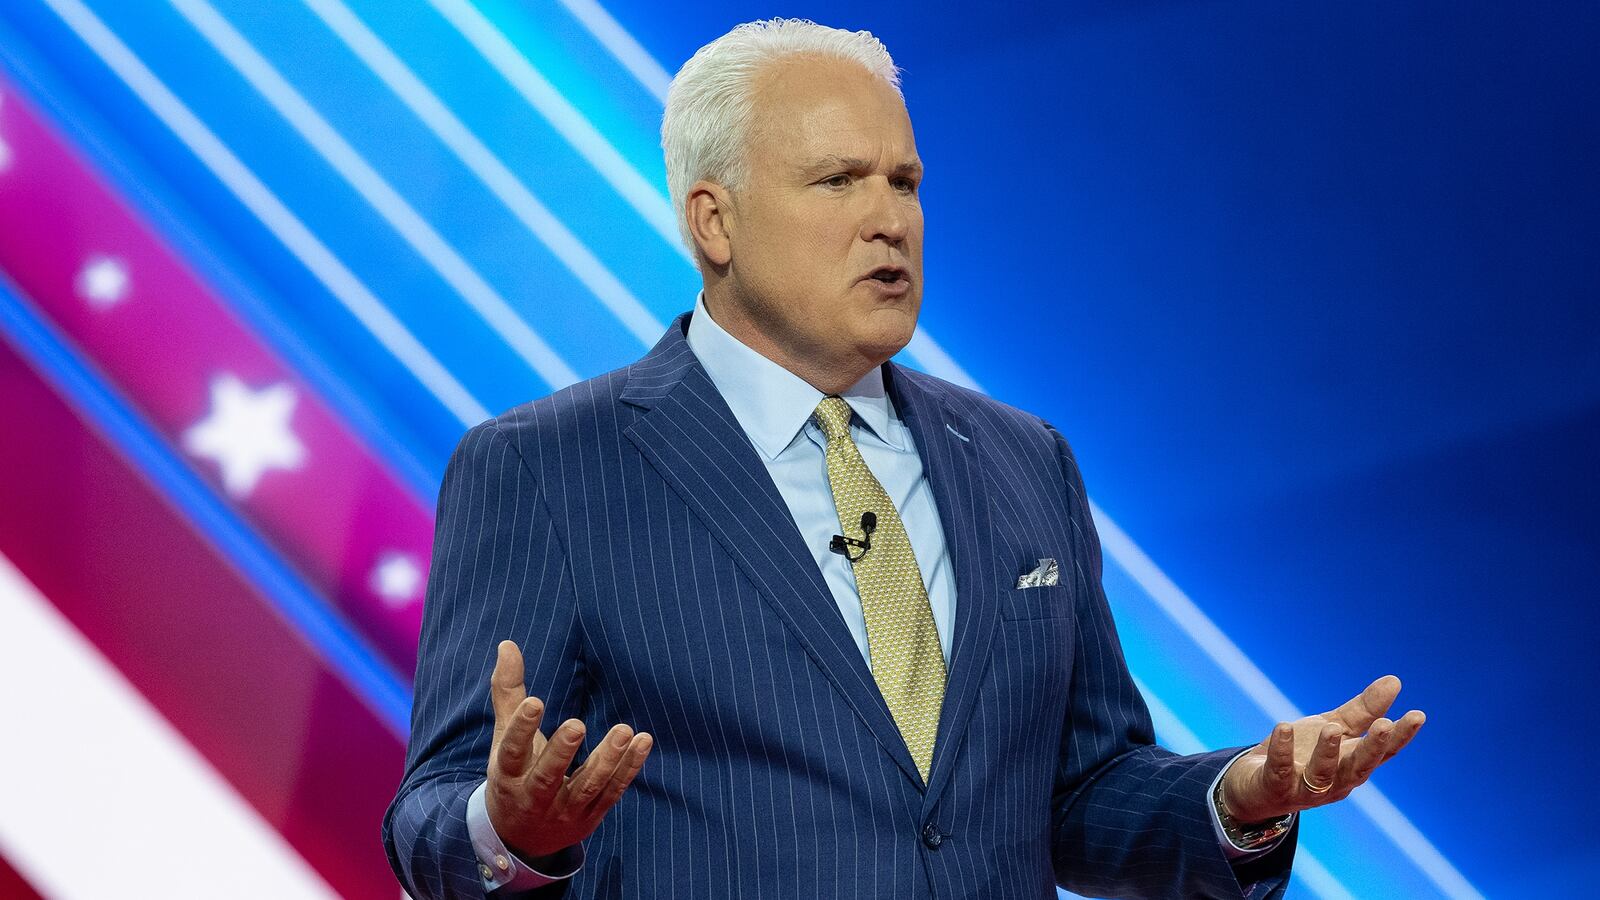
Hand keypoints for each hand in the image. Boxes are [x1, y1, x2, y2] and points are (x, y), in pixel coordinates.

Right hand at [485, 640, 653, 861]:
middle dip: (562, 752)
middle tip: (577, 724)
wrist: (520, 837)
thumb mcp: (504, 738)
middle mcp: (533, 797)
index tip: (534, 701)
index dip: (521, 728)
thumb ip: (508, 693)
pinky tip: (642, 742)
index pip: (512, 752)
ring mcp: (563, 810)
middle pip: (547, 776)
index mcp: (508, 775)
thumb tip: (508, 644)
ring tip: (623, 729)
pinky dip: (628, 769)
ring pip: (586, 787)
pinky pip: (611, 793)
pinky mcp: (590, 817)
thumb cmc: (515, 773)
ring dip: (607, 760)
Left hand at [1220, 675, 1424, 823]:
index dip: (1400, 736)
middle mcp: (1334, 781)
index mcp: (1352, 764)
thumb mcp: (1333, 727)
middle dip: (1372, 748)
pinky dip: (1282, 751)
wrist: (1253, 785)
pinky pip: (1280, 771)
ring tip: (1331, 728)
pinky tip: (1283, 728)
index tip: (1417, 715)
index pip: (1383, 753)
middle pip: (1359, 767)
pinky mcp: (1275, 788)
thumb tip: (1395, 681)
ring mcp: (1305, 788)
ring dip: (1328, 752)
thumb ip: (1363, 710)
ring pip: (1322, 774)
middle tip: (1384, 725)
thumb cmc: (1301, 754)